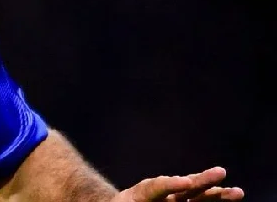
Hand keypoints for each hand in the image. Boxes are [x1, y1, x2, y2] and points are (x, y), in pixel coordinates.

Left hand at [115, 166, 243, 200]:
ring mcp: (172, 200)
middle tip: (221, 171)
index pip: (155, 187)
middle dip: (201, 179)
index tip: (186, 181)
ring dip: (217, 193)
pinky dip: (215, 200)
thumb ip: (132, 201)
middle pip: (181, 186)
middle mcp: (160, 196)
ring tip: (238, 191)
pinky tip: (232, 196)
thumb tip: (174, 181)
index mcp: (139, 195)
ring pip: (196, 195)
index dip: (169, 184)